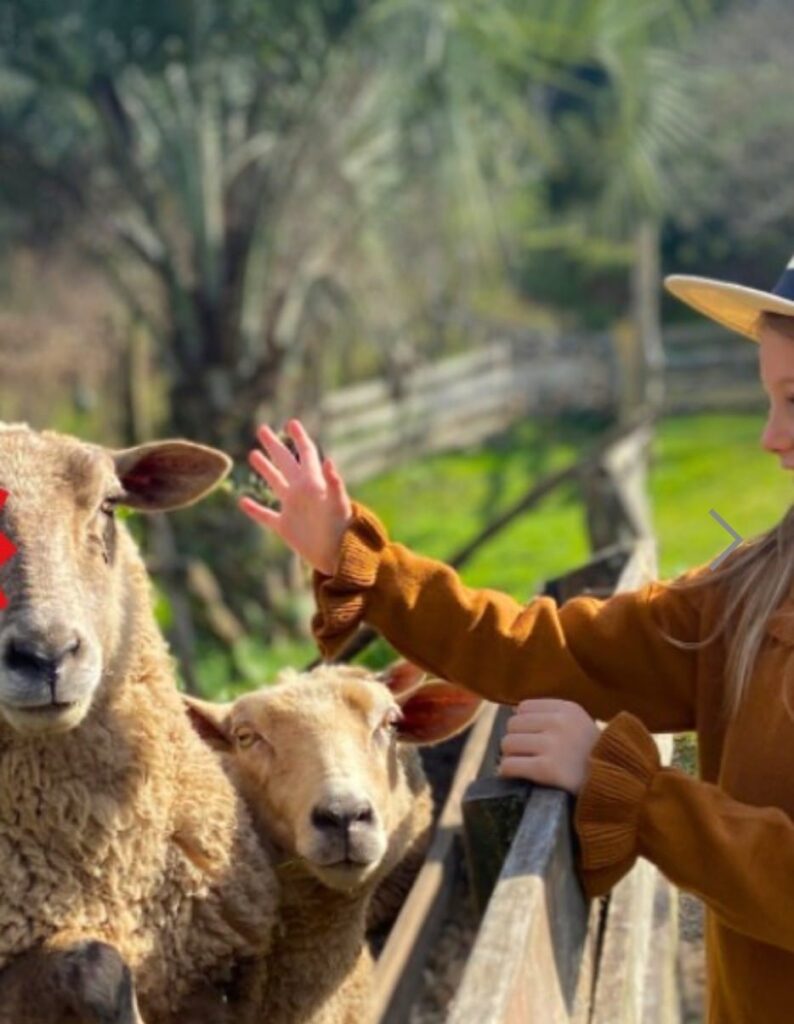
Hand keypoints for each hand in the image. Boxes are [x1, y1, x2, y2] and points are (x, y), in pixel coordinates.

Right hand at [238, 419, 352, 575]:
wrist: (339, 557)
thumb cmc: (343, 530)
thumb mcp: (339, 504)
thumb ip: (334, 483)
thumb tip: (329, 460)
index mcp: (314, 483)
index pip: (306, 454)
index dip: (299, 438)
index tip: (291, 422)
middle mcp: (302, 492)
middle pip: (286, 463)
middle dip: (275, 446)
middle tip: (261, 429)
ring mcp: (293, 509)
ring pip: (275, 483)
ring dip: (265, 469)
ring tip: (253, 454)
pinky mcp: (285, 528)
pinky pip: (266, 516)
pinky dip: (254, 509)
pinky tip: (242, 502)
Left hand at [498, 698, 601, 795]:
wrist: (616, 788)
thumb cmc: (594, 759)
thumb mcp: (580, 726)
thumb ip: (553, 717)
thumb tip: (513, 713)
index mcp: (568, 709)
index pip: (524, 707)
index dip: (523, 724)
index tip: (532, 739)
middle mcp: (560, 723)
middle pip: (513, 725)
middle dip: (516, 740)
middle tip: (527, 755)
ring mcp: (553, 745)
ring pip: (508, 744)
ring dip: (511, 756)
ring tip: (524, 765)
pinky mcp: (547, 769)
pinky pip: (510, 765)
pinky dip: (508, 771)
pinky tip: (515, 776)